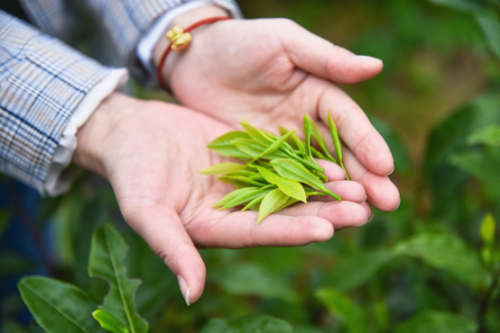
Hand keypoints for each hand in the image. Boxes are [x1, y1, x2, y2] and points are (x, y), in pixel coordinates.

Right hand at [73, 93, 369, 304]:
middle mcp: (234, 210)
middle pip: (285, 214)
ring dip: (324, 189)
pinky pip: (282, 161)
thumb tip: (192, 295)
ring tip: (358, 186)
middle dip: (322, 213)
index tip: (326, 229)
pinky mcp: (247, 157)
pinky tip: (335, 161)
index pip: (259, 233)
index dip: (291, 232)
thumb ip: (172, 248)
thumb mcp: (146, 210)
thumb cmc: (131, 172)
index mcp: (214, 228)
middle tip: (360, 210)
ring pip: (290, 189)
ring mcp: (243, 183)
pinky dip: (307, 162)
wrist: (129, 132)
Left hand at [154, 9, 399, 211]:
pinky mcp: (259, 162)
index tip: (385, 168)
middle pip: (340, 155)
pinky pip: (281, 182)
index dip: (368, 144)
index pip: (349, 123)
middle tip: (388, 204)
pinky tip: (315, 218)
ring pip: (315, 175)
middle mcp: (306, 124)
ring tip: (360, 218)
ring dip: (338, 196)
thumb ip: (326, 58)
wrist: (195, 59)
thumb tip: (375, 66)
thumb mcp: (284, 42)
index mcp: (319, 94)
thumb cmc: (241, 42)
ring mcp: (283, 147)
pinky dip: (300, 199)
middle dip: (365, 179)